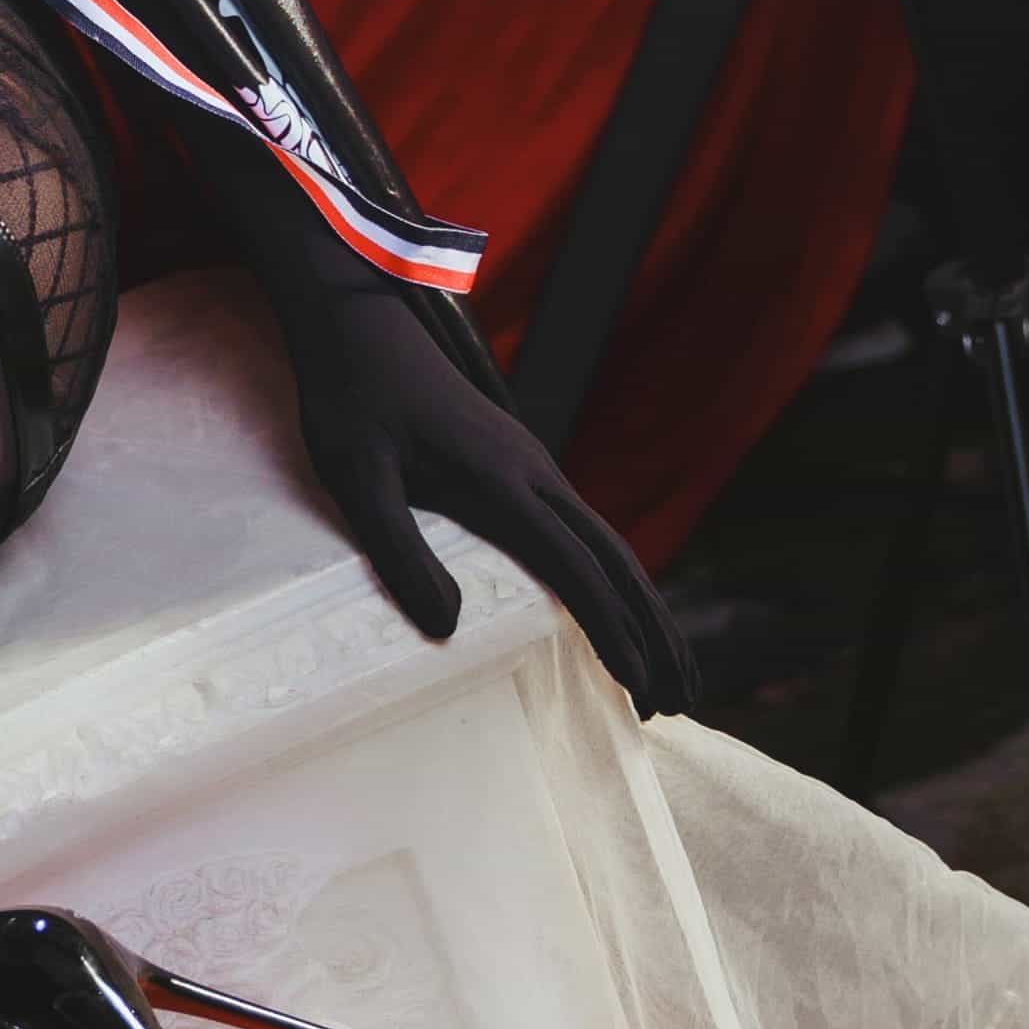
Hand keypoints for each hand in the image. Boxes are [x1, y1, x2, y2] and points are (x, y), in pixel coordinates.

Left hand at [272, 259, 690, 717]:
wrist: (359, 327)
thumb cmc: (351, 404)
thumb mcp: (357, 481)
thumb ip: (399, 551)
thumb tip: (449, 629)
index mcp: (503, 482)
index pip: (577, 572)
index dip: (612, 632)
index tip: (638, 685)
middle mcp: (535, 474)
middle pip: (618, 562)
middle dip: (654, 634)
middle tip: (677, 700)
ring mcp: (534, 467)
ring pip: (610, 545)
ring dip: (644, 608)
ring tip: (663, 671)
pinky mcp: (520, 465)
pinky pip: (585, 530)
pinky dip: (613, 578)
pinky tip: (613, 608)